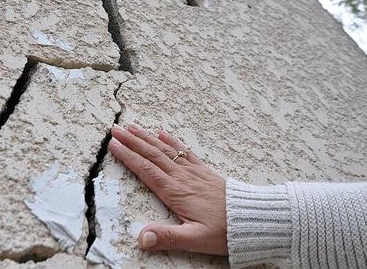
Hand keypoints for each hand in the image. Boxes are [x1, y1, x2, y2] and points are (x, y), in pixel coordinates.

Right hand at [108, 123, 227, 254]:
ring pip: (164, 150)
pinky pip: (184, 151)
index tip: (113, 146)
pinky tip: (163, 132)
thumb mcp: (195, 239)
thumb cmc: (225, 231)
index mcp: (176, 192)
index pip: (146, 170)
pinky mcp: (203, 171)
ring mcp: (193, 171)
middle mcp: (182, 177)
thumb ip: (168, 237)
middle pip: (151, 155)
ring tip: (132, 127)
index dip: (128, 157)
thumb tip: (142, 238)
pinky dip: (171, 140)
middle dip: (131, 141)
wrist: (253, 219)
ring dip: (146, 137)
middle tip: (115, 130)